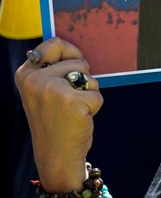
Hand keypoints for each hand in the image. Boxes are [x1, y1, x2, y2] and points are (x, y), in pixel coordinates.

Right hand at [15, 37, 102, 191]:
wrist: (57, 154)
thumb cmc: (57, 119)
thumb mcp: (45, 90)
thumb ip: (54, 68)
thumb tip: (65, 45)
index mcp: (26, 74)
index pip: (54, 43)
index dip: (71, 53)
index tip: (71, 71)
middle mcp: (35, 80)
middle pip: (79, 61)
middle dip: (82, 80)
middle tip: (69, 101)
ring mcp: (52, 91)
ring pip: (89, 78)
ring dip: (88, 93)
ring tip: (73, 110)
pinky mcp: (72, 102)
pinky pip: (97, 95)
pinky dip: (95, 106)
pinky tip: (80, 118)